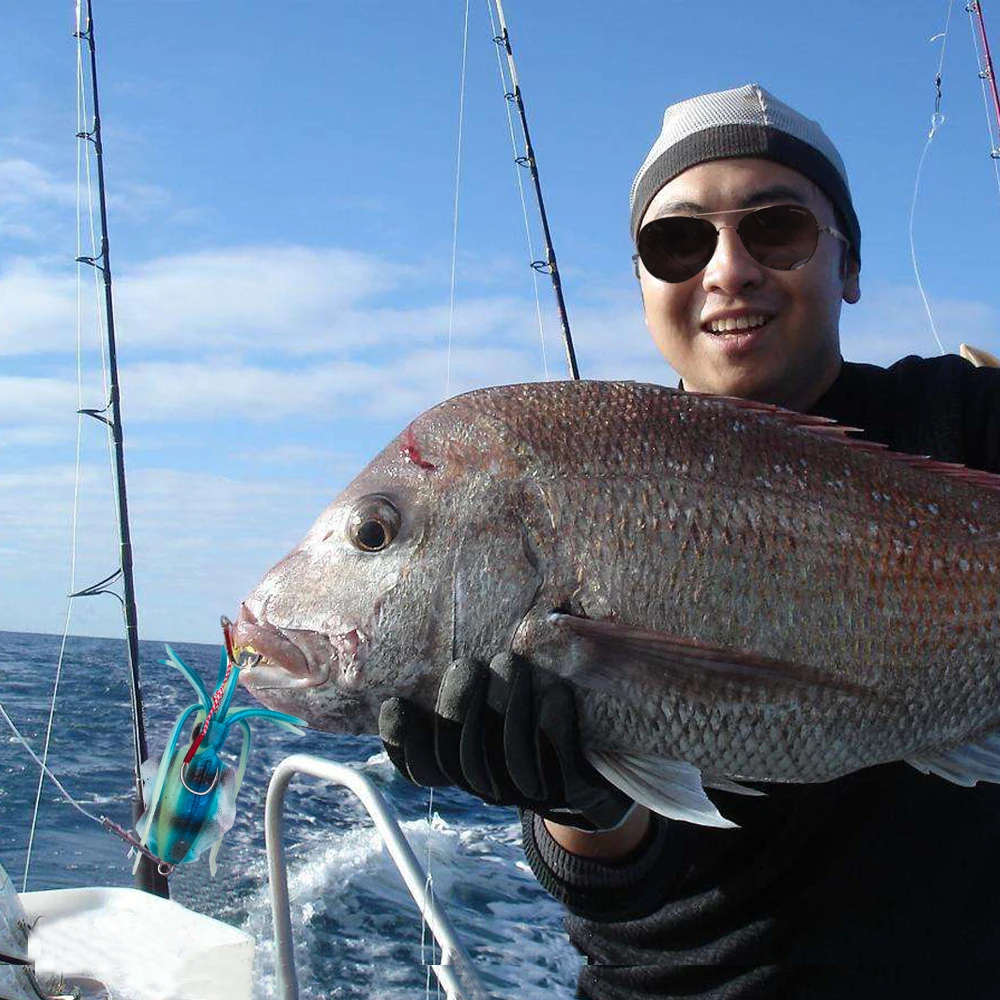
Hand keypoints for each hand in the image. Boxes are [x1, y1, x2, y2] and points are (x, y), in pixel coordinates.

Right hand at [379, 652, 632, 829]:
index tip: (397, 702)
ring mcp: (533, 792)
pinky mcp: (575, 792)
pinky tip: (557, 692)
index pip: (421, 768)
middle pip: (460, 761)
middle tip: (467, 664)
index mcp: (467, 764)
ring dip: (508, 710)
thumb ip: (473, 672)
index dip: (403, 742)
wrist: (604, 762)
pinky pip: (561, 765)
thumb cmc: (539, 709)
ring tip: (510, 661)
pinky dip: (555, 726)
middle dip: (459, 708)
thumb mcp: (499, 694)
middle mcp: (493, 784)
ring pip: (510, 762)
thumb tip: (429, 603)